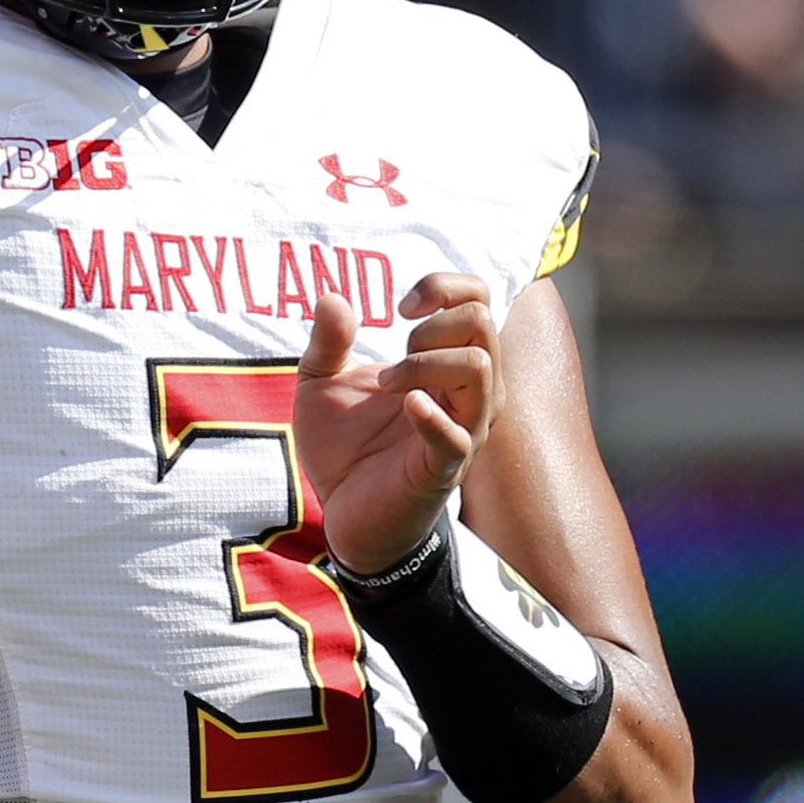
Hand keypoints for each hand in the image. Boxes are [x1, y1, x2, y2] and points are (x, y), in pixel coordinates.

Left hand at [293, 273, 501, 577]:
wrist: (343, 516)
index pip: (479, 299)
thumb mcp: (320, 384)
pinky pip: (458, 436)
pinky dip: (431, 415)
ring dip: (424, 364)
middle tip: (395, 354)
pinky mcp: (445, 470)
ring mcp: (463, 431)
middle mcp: (469, 393)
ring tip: (387, 384)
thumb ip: (327, 341)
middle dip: (431, 325)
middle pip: (483, 323)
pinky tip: (404, 406)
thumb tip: (331, 297)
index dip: (443, 287)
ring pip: (481, 369)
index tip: (400, 308)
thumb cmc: (345, 449)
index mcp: (447, 364)